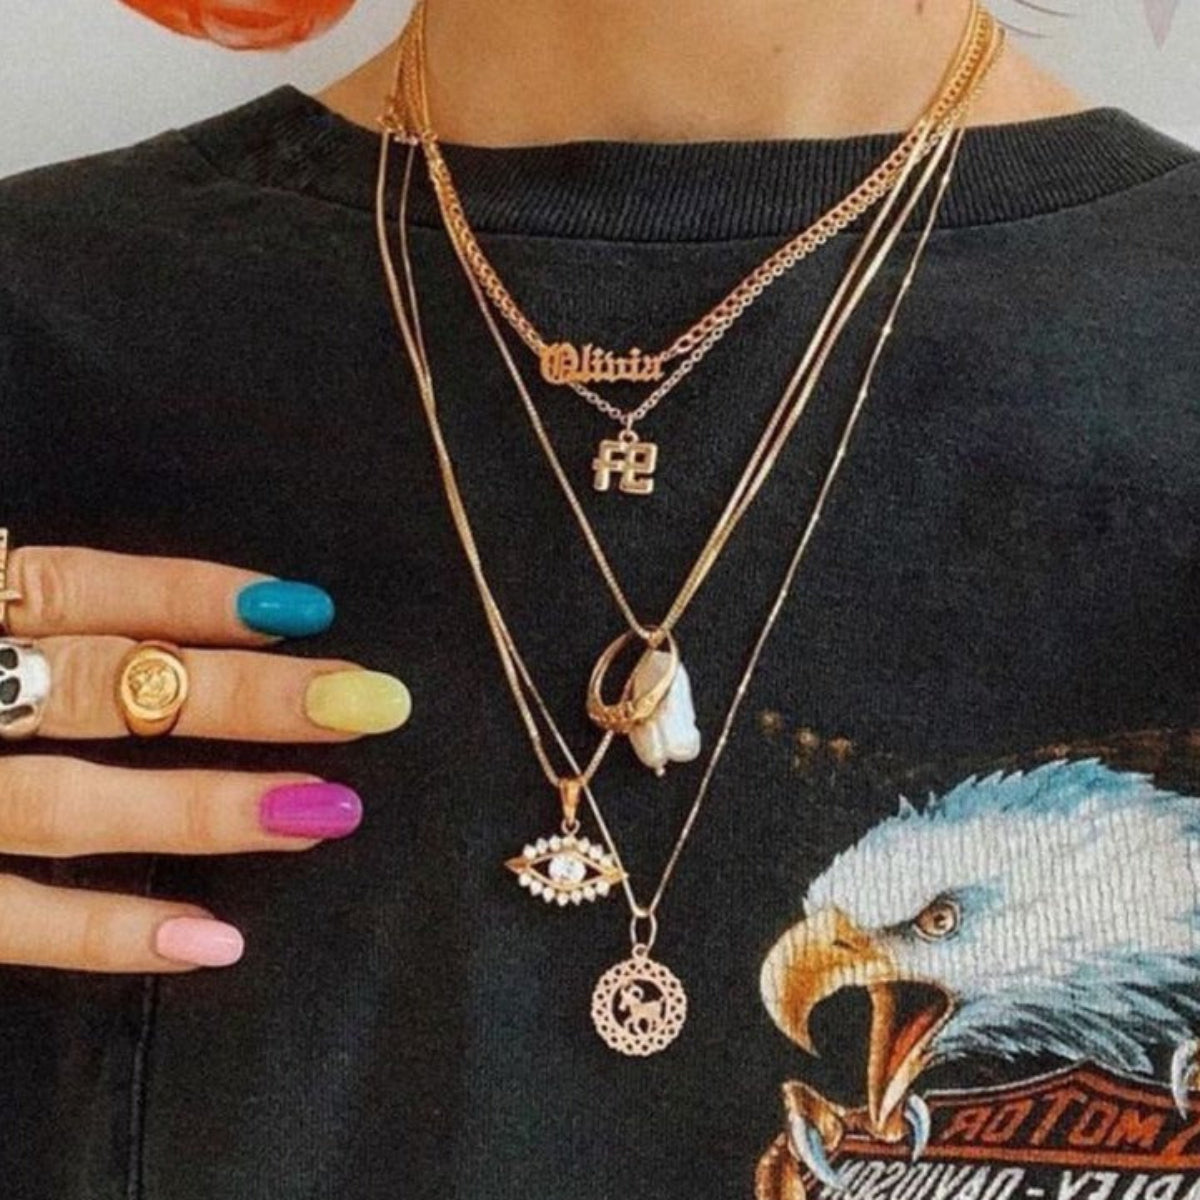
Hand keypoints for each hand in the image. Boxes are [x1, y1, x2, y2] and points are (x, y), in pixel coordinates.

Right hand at [0, 545, 410, 973]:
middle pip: (107, 688)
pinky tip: (217, 942)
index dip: (192, 595)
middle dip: (243, 697)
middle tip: (366, 703)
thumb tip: (167, 641)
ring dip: (204, 806)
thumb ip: (30, 627)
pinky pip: (9, 923)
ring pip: (71, 802)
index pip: (81, 588)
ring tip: (328, 812)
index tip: (307, 608)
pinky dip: (108, 933)